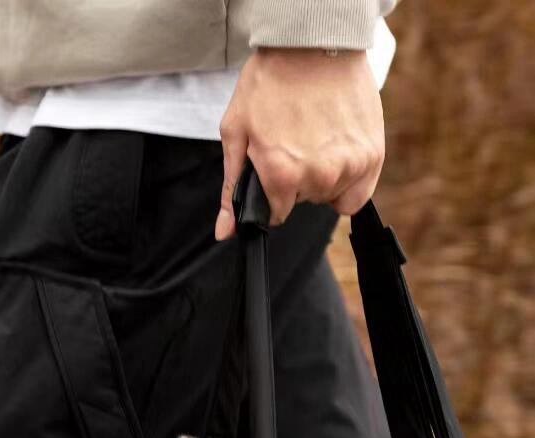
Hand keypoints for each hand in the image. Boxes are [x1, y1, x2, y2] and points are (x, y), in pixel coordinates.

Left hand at [215, 48, 385, 239]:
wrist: (315, 42)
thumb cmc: (270, 82)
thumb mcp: (237, 131)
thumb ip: (232, 188)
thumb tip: (226, 232)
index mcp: (282, 175)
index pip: (276, 214)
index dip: (273, 192)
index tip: (275, 165)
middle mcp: (319, 176)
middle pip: (305, 203)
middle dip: (297, 180)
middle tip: (296, 140)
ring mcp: (350, 166)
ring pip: (331, 196)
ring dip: (324, 176)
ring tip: (318, 137)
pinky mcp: (373, 154)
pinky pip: (359, 194)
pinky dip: (350, 179)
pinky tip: (339, 150)